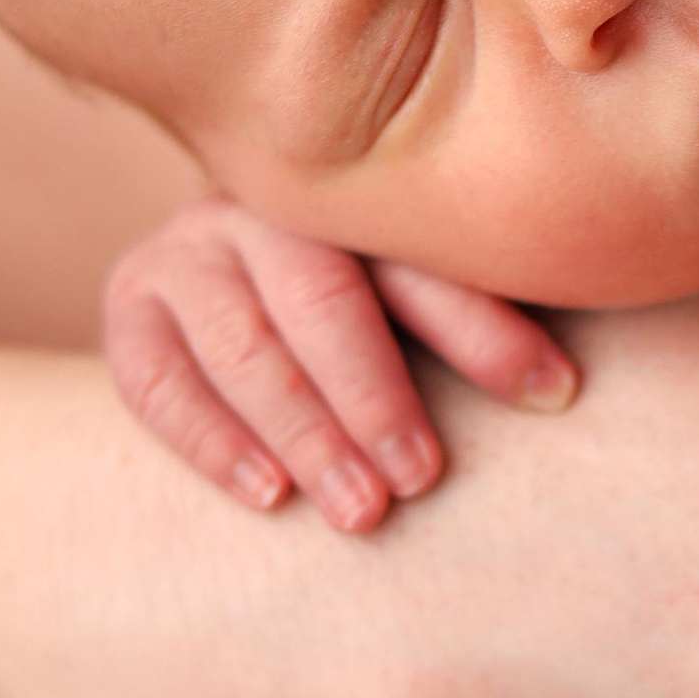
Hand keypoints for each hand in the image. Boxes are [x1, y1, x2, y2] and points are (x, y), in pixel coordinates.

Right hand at [102, 196, 574, 528]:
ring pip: (242, 340)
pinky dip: (210, 439)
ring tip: (360, 508)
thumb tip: (569, 389)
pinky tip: (268, 494)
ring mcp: (186, 248)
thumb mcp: (421, 289)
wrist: (230, 275)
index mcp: (353, 189)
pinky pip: (156, 376)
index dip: (486, 328)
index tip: (555, 395)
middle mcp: (263, 204)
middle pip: (322, 295)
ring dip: (304, 429)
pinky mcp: (128, 304)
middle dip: (377, 397)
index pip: (421, 256)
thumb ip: (475, 311)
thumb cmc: (371, 301)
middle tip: (421, 481)